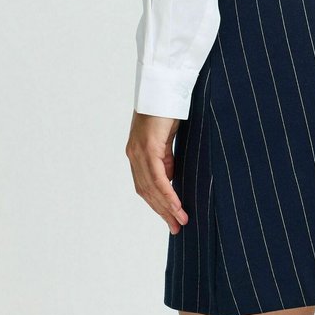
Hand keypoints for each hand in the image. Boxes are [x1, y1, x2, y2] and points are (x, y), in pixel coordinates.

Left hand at [125, 111, 187, 233]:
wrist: (163, 86)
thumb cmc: (167, 109)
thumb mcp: (167, 140)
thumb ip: (166, 159)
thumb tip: (170, 178)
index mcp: (137, 154)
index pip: (145, 187)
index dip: (157, 205)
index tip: (170, 219)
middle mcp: (134, 155)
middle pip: (146, 192)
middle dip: (162, 212)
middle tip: (176, 227)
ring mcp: (138, 152)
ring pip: (151, 189)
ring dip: (167, 208)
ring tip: (180, 221)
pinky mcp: (148, 147)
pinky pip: (157, 178)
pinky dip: (167, 195)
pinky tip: (177, 206)